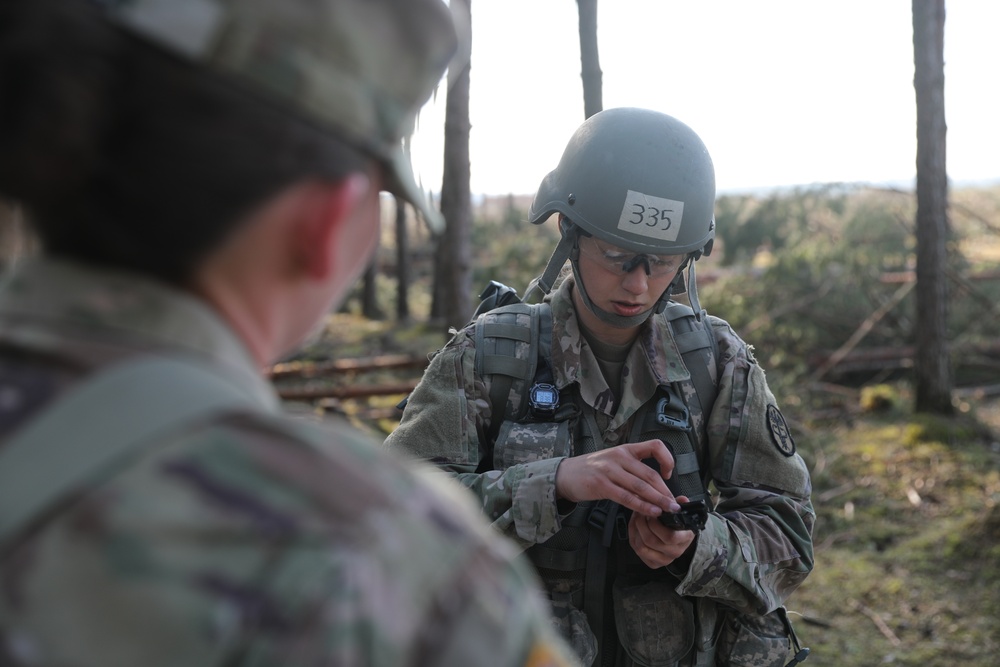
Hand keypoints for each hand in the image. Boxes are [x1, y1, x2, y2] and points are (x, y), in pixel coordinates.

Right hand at [554, 439, 680, 516]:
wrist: (566, 474)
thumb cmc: (592, 470)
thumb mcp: (613, 462)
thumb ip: (632, 470)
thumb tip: (654, 488)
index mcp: (625, 449)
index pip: (654, 446)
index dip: (667, 459)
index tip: (669, 474)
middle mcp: (619, 456)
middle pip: (650, 473)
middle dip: (665, 491)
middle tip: (675, 504)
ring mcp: (609, 470)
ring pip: (640, 486)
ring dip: (657, 500)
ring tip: (669, 510)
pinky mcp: (601, 485)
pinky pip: (626, 497)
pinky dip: (641, 506)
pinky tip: (651, 512)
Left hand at [628, 494, 696, 568]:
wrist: (679, 540)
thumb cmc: (678, 525)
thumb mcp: (682, 513)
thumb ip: (680, 504)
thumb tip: (682, 499)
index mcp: (685, 539)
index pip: (670, 536)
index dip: (656, 524)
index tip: (652, 513)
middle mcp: (675, 552)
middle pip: (651, 541)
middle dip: (642, 523)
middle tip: (641, 512)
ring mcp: (664, 560)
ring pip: (641, 547)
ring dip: (636, 529)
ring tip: (637, 517)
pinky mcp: (653, 564)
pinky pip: (637, 550)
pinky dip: (633, 536)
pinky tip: (635, 526)